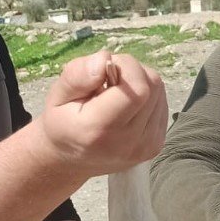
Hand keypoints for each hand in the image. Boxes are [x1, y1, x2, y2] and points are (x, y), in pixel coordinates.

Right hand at [37, 51, 166, 176]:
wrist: (72, 161)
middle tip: (109, 81)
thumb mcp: (57, 96)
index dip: (126, 67)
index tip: (106, 70)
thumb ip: (78, 75)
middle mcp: (128, 142)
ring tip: (116, 95)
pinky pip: (162, 104)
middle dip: (132, 71)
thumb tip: (106, 59)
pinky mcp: (156, 145)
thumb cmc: (63, 124)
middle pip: (151, 85)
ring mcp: (146, 146)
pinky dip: (146, 97)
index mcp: (99, 130)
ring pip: (159, 91)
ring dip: (140, 82)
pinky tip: (126, 106)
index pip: (137, 88)